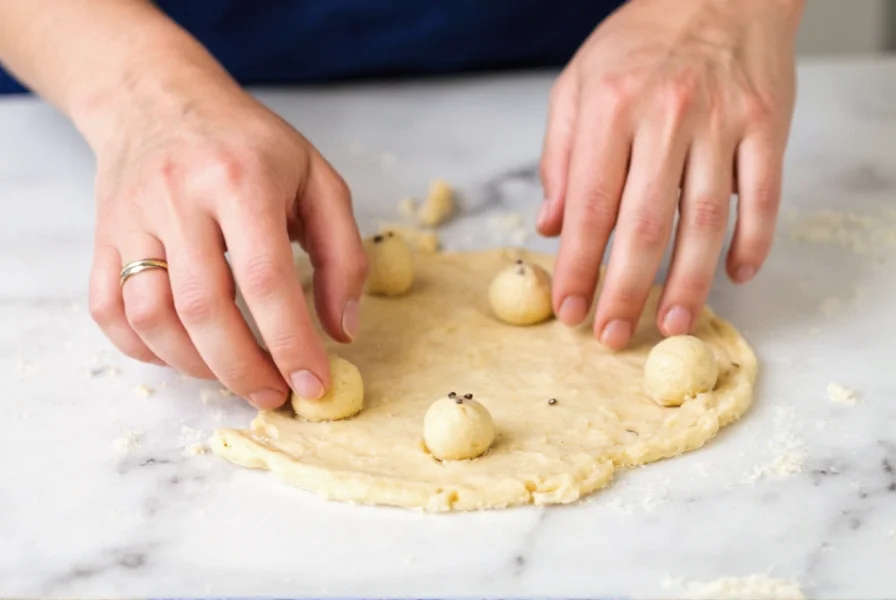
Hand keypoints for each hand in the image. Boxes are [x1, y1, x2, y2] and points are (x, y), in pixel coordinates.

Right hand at [87, 71, 365, 407]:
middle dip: (243, 369)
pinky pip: (108, 310)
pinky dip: (144, 348)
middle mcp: (178, 198)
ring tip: (235, 375)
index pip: (265, 279)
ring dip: (195, 365)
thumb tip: (342, 331)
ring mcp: (130, 219)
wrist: (160, 98)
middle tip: (275, 395)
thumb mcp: (317, 179)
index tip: (313, 384)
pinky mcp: (102, 236)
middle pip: (202, 308)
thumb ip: (343, 254)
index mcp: (241, 179)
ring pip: (149, 316)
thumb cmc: (249, 144)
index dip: (291, 341)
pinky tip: (184, 353)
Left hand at [538, 0, 801, 347]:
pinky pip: (762, 196)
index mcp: (609, 107)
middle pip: (644, 225)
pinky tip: (736, 276)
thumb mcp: (577, 85)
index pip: (589, 206)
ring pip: (704, 221)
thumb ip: (560, 156)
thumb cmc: (639, 43)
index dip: (577, 265)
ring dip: (688, 282)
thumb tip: (551, 225)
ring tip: (670, 325)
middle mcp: (666, 116)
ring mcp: (721, 122)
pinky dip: (752, 242)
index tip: (569, 309)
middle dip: (625, 290)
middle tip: (612, 335)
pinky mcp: (766, 125)